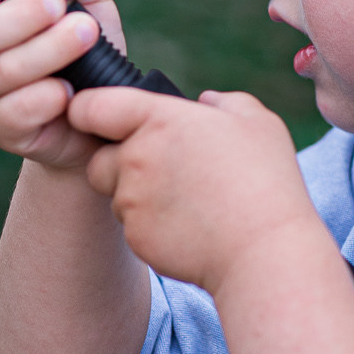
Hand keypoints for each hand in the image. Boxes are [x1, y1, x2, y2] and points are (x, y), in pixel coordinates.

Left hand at [67, 86, 330, 294]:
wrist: (263, 251)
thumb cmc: (266, 182)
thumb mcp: (259, 124)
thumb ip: (226, 103)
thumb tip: (206, 102)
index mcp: (158, 120)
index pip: (91, 107)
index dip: (88, 111)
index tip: (99, 120)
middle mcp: (136, 157)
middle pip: (100, 159)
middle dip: (120, 164)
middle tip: (164, 172)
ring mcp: (132, 201)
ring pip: (117, 196)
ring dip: (139, 197)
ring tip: (188, 202)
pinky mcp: (135, 237)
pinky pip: (133, 227)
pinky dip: (153, 227)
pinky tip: (190, 227)